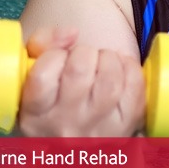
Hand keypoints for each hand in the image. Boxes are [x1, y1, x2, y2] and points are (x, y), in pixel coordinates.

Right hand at [17, 27, 145, 136]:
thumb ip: (43, 42)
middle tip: (85, 57)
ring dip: (109, 59)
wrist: (80, 135)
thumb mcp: (35, 70)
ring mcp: (97, 130)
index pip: (43, 76)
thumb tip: (72, 33)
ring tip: (103, 61)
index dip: (55, 55)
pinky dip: (130, 68)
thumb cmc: (55, 92)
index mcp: (34, 116)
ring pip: (110, 81)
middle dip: (85, 53)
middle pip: (79, 72)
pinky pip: (134, 88)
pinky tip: (121, 68)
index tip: (61, 57)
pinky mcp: (126, 127)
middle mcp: (64, 127)